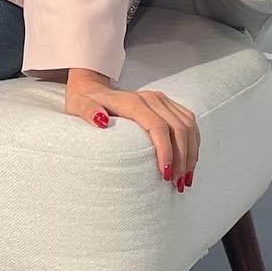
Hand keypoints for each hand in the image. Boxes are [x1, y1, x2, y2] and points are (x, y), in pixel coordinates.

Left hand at [63, 72, 199, 187]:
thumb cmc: (84, 102)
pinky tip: (190, 163)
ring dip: (191, 153)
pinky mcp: (167, 105)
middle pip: (178, 128)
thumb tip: (102, 120)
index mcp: (133, 102)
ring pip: (188, 125)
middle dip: (182, 158)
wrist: (92, 87)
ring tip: (185, 179)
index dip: (166, 150)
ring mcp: (161, 100)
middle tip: (176, 183)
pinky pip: (189, 123)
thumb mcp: (78, 106)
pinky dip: (193, 144)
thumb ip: (88, 112)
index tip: (165, 174)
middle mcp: (152, 98)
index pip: (158, 126)